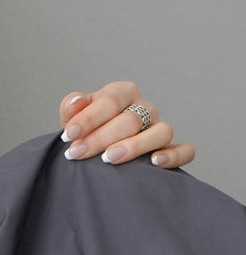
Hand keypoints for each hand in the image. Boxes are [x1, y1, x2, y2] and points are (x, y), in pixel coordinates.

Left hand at [59, 82, 194, 169]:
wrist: (94, 149)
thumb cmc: (85, 130)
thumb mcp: (72, 116)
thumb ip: (71, 107)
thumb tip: (76, 104)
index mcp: (122, 92)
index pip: (110, 101)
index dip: (88, 118)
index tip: (70, 135)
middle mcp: (144, 107)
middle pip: (131, 120)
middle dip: (101, 138)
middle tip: (78, 152)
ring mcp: (160, 127)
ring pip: (161, 132)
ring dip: (135, 146)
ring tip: (110, 158)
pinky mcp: (172, 147)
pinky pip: (185, 150)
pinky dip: (173, 156)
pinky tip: (154, 163)